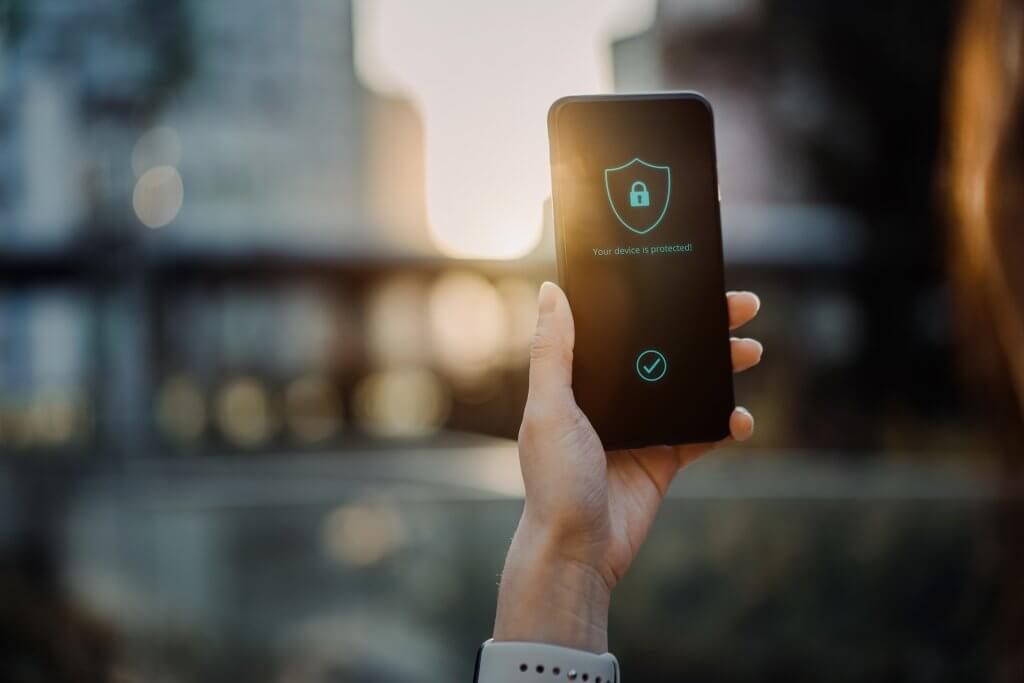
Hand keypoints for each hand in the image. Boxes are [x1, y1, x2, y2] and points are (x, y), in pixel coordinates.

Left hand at [493, 282, 761, 651]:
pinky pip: (702, 434)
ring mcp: (641, 429)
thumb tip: (553, 290)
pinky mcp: (663, 460)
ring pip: (688, 386)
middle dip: (702, 328)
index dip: (653, 302)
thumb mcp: (549, 409)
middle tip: (740, 306)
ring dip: (720, 367)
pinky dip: (725, 423)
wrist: (577, 550)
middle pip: (664, 351)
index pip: (621, 328)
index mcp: (581, 381)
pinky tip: (740, 417)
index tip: (685, 278)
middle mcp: (612, 400)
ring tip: (751, 351)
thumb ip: (553, 352)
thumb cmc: (554, 481)